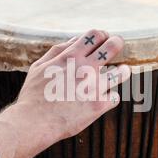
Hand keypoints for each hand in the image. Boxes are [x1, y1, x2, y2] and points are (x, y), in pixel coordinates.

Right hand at [0, 30, 130, 155]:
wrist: (34, 123)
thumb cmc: (34, 95)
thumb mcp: (39, 67)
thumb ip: (57, 51)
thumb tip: (75, 40)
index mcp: (71, 57)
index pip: (95, 35)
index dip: (102, 35)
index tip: (103, 39)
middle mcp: (86, 69)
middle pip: (112, 46)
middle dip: (117, 43)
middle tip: (118, 45)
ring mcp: (94, 87)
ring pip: (122, 72)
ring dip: (123, 71)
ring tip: (123, 71)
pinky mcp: (99, 105)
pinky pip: (115, 97)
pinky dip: (111, 97)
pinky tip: (106, 98)